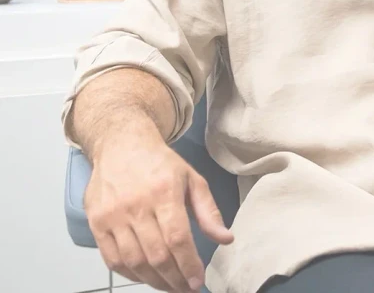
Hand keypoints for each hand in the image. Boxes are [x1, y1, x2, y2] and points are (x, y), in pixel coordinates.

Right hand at [85, 135, 233, 291]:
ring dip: (154, 281)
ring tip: (170, 286)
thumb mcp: (192, 179)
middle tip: (186, 289)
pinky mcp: (96, 224)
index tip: (197, 282)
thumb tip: (226, 239)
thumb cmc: (160, 164)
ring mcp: (113, 216)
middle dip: (174, 279)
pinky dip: (131, 275)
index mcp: (164, 192)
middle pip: (156, 254)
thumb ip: (208, 211)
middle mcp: (136, 206)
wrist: (121, 145)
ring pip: (134, 261)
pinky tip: (146, 278)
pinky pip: (112, 259)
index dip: (188, 265)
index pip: (177, 238)